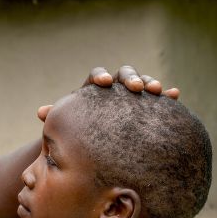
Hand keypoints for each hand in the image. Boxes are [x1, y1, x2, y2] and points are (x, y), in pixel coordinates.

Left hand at [37, 65, 180, 121]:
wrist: (96, 142)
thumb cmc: (79, 132)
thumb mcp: (68, 124)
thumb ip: (58, 116)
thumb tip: (41, 112)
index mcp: (93, 89)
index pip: (96, 77)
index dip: (99, 77)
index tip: (102, 84)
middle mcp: (114, 88)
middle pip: (123, 75)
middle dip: (130, 78)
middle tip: (136, 87)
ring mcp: (132, 97)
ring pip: (142, 83)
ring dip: (149, 83)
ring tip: (156, 90)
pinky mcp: (147, 107)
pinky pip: (158, 98)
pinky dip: (166, 95)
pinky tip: (175, 94)